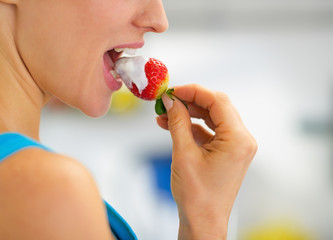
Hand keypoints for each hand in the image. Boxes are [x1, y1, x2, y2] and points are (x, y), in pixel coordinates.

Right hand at [156, 84, 256, 239]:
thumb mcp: (183, 154)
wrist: (203, 222)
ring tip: (165, 114)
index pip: (218, 101)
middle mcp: (242, 140)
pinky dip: (193, 127)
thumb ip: (178, 122)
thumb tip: (171, 101)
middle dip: (191, 101)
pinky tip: (173, 126)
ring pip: (212, 118)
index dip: (194, 91)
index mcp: (237, 139)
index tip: (173, 90)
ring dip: (189, 114)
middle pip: (217, 107)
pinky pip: (210, 132)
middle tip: (169, 100)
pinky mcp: (227, 152)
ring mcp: (236, 146)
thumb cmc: (197, 196)